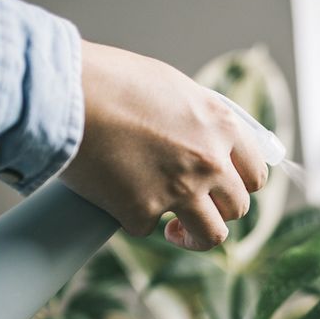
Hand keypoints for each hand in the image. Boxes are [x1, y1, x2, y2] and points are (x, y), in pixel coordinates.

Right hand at [61, 41, 267, 250]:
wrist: (63, 93)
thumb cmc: (110, 80)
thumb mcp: (171, 87)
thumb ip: (197, 118)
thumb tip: (207, 138)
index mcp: (221, 126)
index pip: (256, 172)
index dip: (242, 185)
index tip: (227, 190)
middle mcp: (209, 161)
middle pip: (238, 207)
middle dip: (219, 211)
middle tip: (196, 208)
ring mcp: (180, 190)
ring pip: (211, 236)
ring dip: (194, 237)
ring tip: (175, 231)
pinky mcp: (143, 212)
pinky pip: (148, 228)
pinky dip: (133, 218)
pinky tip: (118, 199)